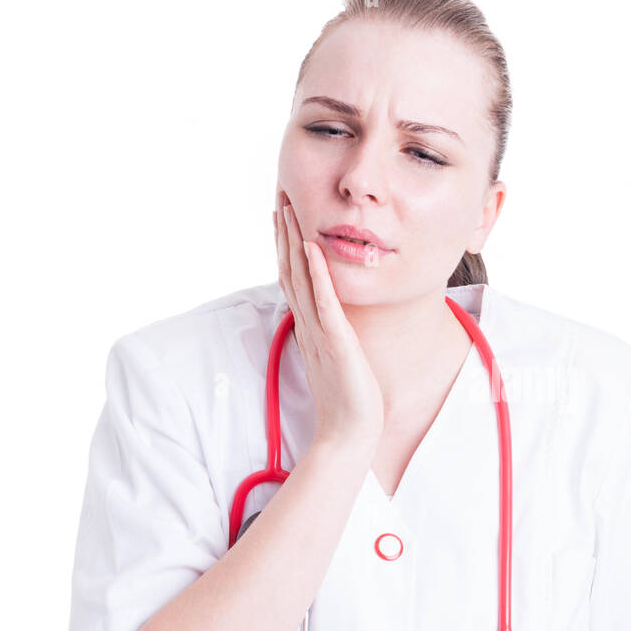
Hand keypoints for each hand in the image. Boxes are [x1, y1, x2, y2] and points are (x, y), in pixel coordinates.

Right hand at [274, 188, 384, 447]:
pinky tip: (312, 247)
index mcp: (309, 327)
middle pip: (290, 270)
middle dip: (284, 234)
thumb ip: (328, 335)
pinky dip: (317, 273)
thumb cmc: (348, 400)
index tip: (284, 214)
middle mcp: (309, 325)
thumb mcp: (336, 358)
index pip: (293, 278)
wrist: (350, 432)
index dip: (286, 245)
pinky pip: (323, 302)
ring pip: (300, 279)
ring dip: (292, 243)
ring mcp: (319, 332)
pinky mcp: (335, 341)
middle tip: (280, 198)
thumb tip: (326, 318)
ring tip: (289, 210)